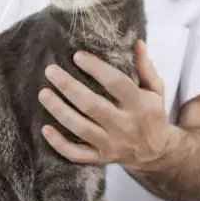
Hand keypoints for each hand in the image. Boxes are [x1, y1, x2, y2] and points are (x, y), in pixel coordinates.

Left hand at [38, 40, 171, 169]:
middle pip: (92, 106)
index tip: (77, 56)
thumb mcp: (155, 90)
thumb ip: (145, 67)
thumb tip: (137, 42)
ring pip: (81, 129)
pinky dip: (59, 144)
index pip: (116, 84)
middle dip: (69, 87)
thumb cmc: (151, 113)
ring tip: (43, 94)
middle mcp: (125, 125)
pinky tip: (45, 129)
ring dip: (60, 111)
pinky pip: (77, 154)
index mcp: (139, 105)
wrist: (156, 152)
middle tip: (50, 71)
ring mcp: (112, 144)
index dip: (96, 69)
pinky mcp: (101, 158)